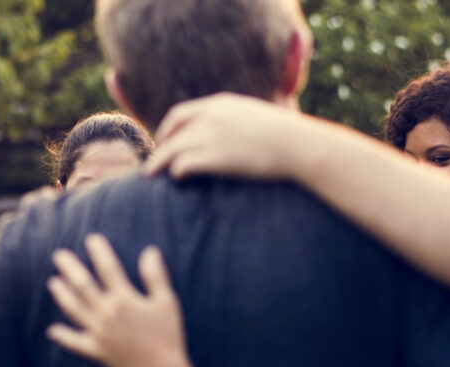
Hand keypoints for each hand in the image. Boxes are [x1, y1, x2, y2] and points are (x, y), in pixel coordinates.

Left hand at [46, 235, 187, 366]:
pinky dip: (63, 336)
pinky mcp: (96, 351)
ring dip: (61, 295)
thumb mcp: (166, 302)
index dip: (99, 251)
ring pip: (74, 309)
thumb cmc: (168, 335)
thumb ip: (155, 276)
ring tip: (52, 282)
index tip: (91, 239)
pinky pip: (75, 342)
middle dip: (70, 268)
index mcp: (124, 299)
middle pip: (83, 285)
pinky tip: (52, 330)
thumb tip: (150, 251)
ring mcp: (98, 332)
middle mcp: (106, 313)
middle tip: (59, 255)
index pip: (107, 268)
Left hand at [144, 93, 308, 181]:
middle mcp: (210, 117)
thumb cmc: (285, 135)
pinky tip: (176, 179)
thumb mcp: (254, 115)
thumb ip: (234, 119)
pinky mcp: (214, 157)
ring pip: (170, 151)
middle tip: (150, 166)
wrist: (299, 145)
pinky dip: (175, 173)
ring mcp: (210, 136)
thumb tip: (229, 132)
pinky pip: (181, 166)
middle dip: (158, 150)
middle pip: (171, 134)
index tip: (162, 142)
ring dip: (159, 164)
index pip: (179, 114)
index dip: (166, 130)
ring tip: (151, 176)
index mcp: (219, 104)